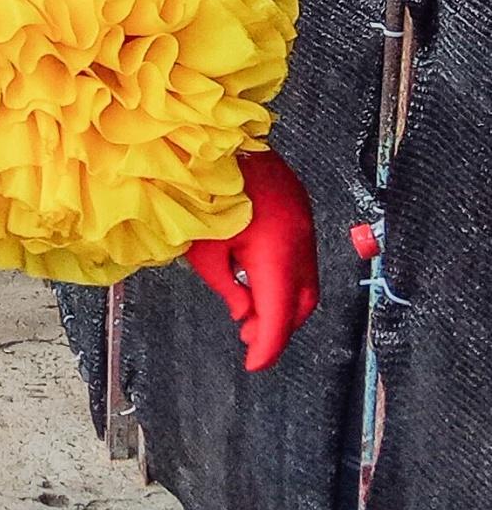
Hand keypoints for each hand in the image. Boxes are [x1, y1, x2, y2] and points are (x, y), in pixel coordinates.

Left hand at [186, 150, 318, 370]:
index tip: (253, 366)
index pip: (278, 316)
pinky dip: (284, 279)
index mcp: (276, 255)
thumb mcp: (204, 251)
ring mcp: (305, 226)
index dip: (268, 347)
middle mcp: (300, 243)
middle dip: (279, 327)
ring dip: (283, 304)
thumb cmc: (203, 195)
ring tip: (249, 316)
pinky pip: (301, 258)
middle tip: (248, 339)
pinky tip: (258, 282)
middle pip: (301, 303)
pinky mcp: (300, 212)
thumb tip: (245, 314)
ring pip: (305, 282)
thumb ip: (228, 288)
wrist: (221, 143)